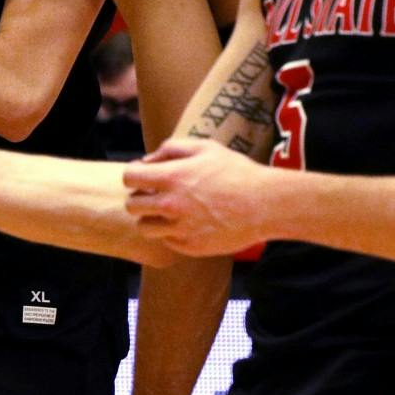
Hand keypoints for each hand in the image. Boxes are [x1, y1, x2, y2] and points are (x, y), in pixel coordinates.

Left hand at [122, 136, 273, 256]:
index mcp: (171, 178)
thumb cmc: (237, 172)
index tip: (146, 177)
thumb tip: (147, 161)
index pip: (129, 179)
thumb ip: (171, 148)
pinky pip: (168, 241)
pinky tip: (190, 223)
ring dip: (152, 218)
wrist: (266, 204)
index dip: (135, 176)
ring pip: (145, 227)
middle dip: (140, 198)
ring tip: (170, 211)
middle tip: (157, 195)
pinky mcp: (191, 247)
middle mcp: (171, 205)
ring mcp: (180, 229)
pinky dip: (173, 233)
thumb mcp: (206, 148)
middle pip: (132, 206)